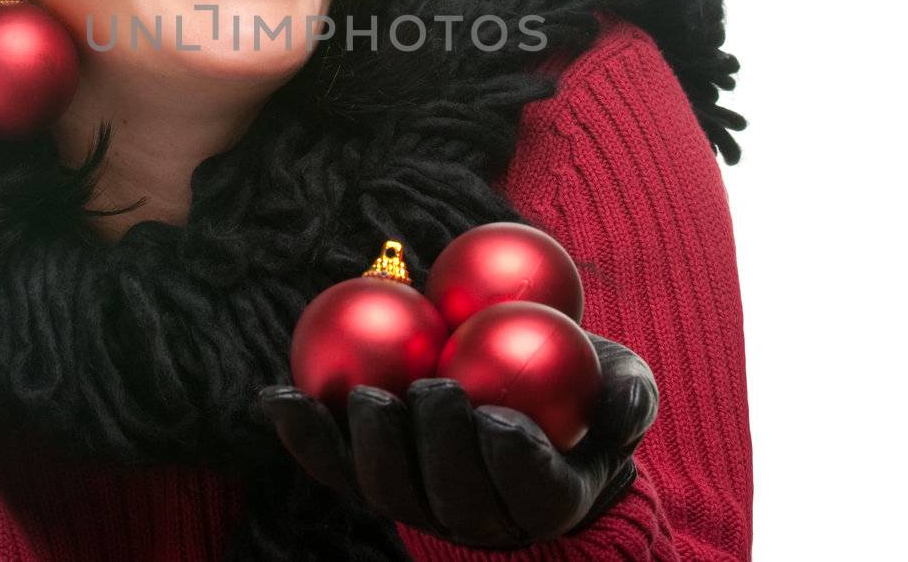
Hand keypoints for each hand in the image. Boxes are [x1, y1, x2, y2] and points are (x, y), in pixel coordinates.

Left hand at [259, 332, 657, 549]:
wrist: (527, 401)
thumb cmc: (584, 394)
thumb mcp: (625, 390)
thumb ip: (629, 399)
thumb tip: (622, 408)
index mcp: (545, 500)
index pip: (529, 492)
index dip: (513, 464)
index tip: (501, 420)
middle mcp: (480, 519)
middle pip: (453, 500)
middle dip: (439, 451)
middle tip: (435, 389)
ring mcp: (420, 504)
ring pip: (390, 491)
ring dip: (373, 449)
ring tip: (367, 398)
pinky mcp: (371, 479)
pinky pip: (332, 466)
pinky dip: (304, 437)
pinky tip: (277, 396)